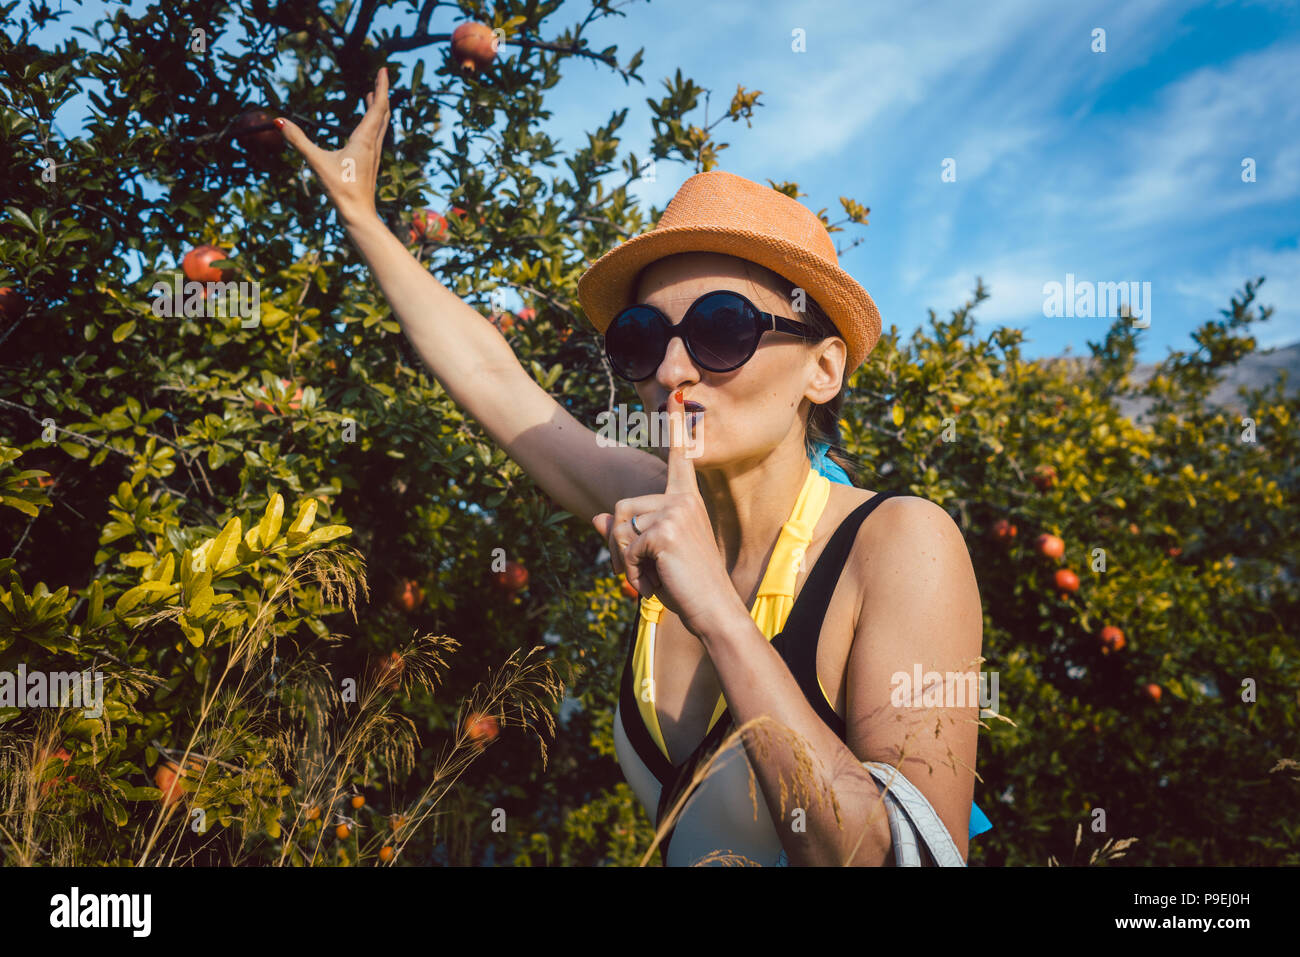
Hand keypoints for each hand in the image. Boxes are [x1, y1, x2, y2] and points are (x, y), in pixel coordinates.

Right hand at [276, 68, 389, 229]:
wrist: (358, 214)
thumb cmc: (341, 189)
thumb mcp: (316, 162)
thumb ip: (298, 141)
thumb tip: (278, 122)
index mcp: (365, 140)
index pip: (378, 106)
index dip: (382, 87)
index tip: (384, 69)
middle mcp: (374, 145)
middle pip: (383, 113)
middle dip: (382, 93)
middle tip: (381, 76)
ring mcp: (374, 155)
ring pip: (382, 125)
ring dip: (378, 108)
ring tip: (373, 95)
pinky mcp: (371, 164)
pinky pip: (376, 136)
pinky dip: (374, 123)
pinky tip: (367, 127)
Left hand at [592, 390, 745, 638]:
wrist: (714, 610)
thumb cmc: (687, 585)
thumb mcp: (652, 556)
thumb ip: (626, 534)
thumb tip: (597, 517)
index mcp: (687, 500)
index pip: (678, 458)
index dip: (676, 426)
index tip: (677, 392)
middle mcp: (683, 499)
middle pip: (622, 508)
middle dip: (619, 545)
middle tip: (642, 571)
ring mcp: (676, 512)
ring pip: (620, 529)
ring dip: (626, 561)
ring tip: (653, 578)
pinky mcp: (665, 530)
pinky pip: (626, 548)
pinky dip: (631, 572)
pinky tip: (652, 584)